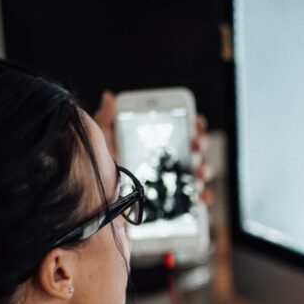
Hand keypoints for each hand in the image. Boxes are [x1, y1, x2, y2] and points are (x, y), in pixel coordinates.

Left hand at [93, 91, 215, 204]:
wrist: (99, 206)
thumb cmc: (101, 173)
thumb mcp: (101, 144)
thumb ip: (106, 121)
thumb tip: (109, 97)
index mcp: (153, 146)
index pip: (179, 130)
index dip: (192, 124)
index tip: (195, 122)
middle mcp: (166, 163)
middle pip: (193, 150)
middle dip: (200, 144)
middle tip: (197, 144)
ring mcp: (172, 184)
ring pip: (198, 173)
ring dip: (204, 170)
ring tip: (200, 171)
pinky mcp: (174, 205)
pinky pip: (195, 201)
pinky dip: (204, 197)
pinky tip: (202, 195)